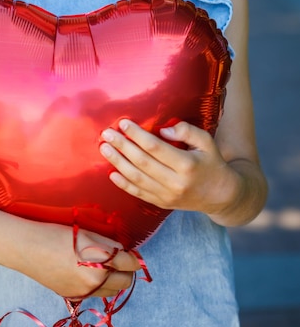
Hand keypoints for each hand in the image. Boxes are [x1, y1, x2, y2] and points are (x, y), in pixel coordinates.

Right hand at [20, 221, 140, 299]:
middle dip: (127, 270)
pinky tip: (90, 273)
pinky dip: (100, 286)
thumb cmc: (57, 234)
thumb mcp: (87, 233)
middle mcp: (97, 280)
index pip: (132, 263)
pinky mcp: (75, 297)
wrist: (29, 249)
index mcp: (102, 260)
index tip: (131, 253)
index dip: (133, 257)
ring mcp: (85, 291)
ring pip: (113, 291)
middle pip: (126, 281)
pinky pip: (97, 294)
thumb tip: (123, 251)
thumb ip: (109, 243)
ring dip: (115, 280)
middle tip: (120, 259)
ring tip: (105, 266)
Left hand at [99, 119, 238, 214]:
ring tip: (104, 148)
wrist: (221, 196)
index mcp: (187, 164)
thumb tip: (162, 130)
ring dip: (117, 163)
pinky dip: (123, 184)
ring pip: (136, 179)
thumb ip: (187, 131)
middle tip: (106, 133)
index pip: (155, 147)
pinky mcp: (162, 204)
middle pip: (142, 162)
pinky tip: (111, 173)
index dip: (137, 135)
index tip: (123, 123)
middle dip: (122, 146)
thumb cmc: (212, 163)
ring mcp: (167, 196)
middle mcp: (175, 182)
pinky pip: (138, 194)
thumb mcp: (207, 142)